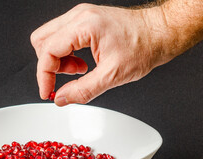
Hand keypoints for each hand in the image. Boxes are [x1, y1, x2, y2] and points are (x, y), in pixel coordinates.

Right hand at [30, 3, 173, 105]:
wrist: (160, 33)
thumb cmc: (144, 47)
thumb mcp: (112, 75)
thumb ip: (83, 90)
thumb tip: (62, 98)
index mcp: (84, 25)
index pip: (48, 50)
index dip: (44, 76)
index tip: (48, 92)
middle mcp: (79, 16)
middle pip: (42, 41)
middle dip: (50, 65)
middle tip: (67, 79)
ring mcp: (81, 16)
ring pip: (50, 38)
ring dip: (58, 60)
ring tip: (80, 71)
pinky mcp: (85, 20)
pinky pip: (63, 36)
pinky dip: (66, 54)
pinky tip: (82, 63)